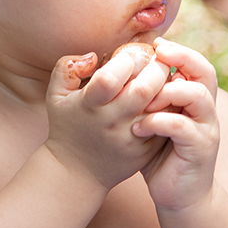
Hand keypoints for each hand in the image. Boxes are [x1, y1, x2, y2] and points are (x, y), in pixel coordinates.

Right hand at [44, 49, 172, 190]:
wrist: (76, 171)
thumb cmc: (67, 125)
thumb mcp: (56, 95)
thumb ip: (66, 67)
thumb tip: (94, 56)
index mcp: (89, 105)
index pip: (111, 78)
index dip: (124, 61)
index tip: (127, 57)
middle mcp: (112, 122)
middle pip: (144, 90)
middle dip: (157, 68)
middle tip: (159, 60)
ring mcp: (131, 138)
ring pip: (162, 108)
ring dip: (169, 87)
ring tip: (166, 76)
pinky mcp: (146, 150)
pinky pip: (167, 124)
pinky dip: (171, 107)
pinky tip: (166, 98)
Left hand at [131, 38, 219, 209]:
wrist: (179, 196)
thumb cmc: (161, 155)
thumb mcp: (154, 120)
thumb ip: (148, 98)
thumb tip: (122, 71)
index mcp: (196, 100)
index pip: (197, 64)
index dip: (179, 51)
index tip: (155, 45)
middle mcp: (207, 110)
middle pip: (205, 72)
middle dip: (181, 58)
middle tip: (156, 55)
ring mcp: (207, 129)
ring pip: (196, 96)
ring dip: (166, 93)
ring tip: (141, 102)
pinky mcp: (200, 149)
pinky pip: (182, 126)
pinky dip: (158, 122)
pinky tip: (138, 128)